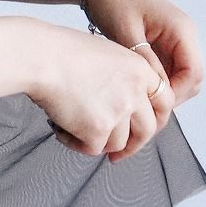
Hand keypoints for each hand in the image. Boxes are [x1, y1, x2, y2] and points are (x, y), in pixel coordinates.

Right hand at [30, 23, 176, 161]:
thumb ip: (119, 78)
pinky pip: (92, 149)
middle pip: (148, 129)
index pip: (164, 101)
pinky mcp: (98, 129)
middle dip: (133, 145)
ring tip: (71, 130)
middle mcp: (135, 90)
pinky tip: (60, 130)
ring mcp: (118, 111)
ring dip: (96, 142)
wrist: (41, 59)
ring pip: (117, 144)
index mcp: (139, 68)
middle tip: (117, 153)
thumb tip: (117, 104)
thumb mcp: (104, 55)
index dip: (153, 118)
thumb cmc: (60, 52)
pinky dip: (75, 144)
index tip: (141, 130)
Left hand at [81, 0, 204, 160]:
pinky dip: (152, 87)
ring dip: (159, 97)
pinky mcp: (160, 47)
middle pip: (188, 82)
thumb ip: (143, 60)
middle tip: (140, 116)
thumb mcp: (125, 32)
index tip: (149, 109)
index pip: (192, 75)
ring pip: (177, 81)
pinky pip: (164, 74)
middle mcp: (182, 37)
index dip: (174, 97)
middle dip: (168, 102)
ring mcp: (173, 43)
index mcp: (181, 31)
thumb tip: (155, 90)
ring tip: (134, 110)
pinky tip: (131, 96)